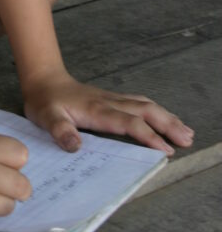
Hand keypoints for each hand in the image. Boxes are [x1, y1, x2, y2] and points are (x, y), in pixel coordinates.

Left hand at [23, 72, 194, 154]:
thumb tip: (75, 146)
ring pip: (146, 105)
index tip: (165, 150)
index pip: (128, 123)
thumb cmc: (44, 102)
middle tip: (187, 140)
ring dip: (167, 118)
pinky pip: (140, 103)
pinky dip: (157, 111)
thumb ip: (60, 131)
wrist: (43, 81)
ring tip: (186, 132)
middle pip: (146, 111)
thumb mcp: (46, 118)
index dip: (148, 136)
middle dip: (168, 125)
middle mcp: (109, 103)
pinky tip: (166, 119)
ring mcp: (113, 100)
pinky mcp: (113, 100)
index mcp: (97, 111)